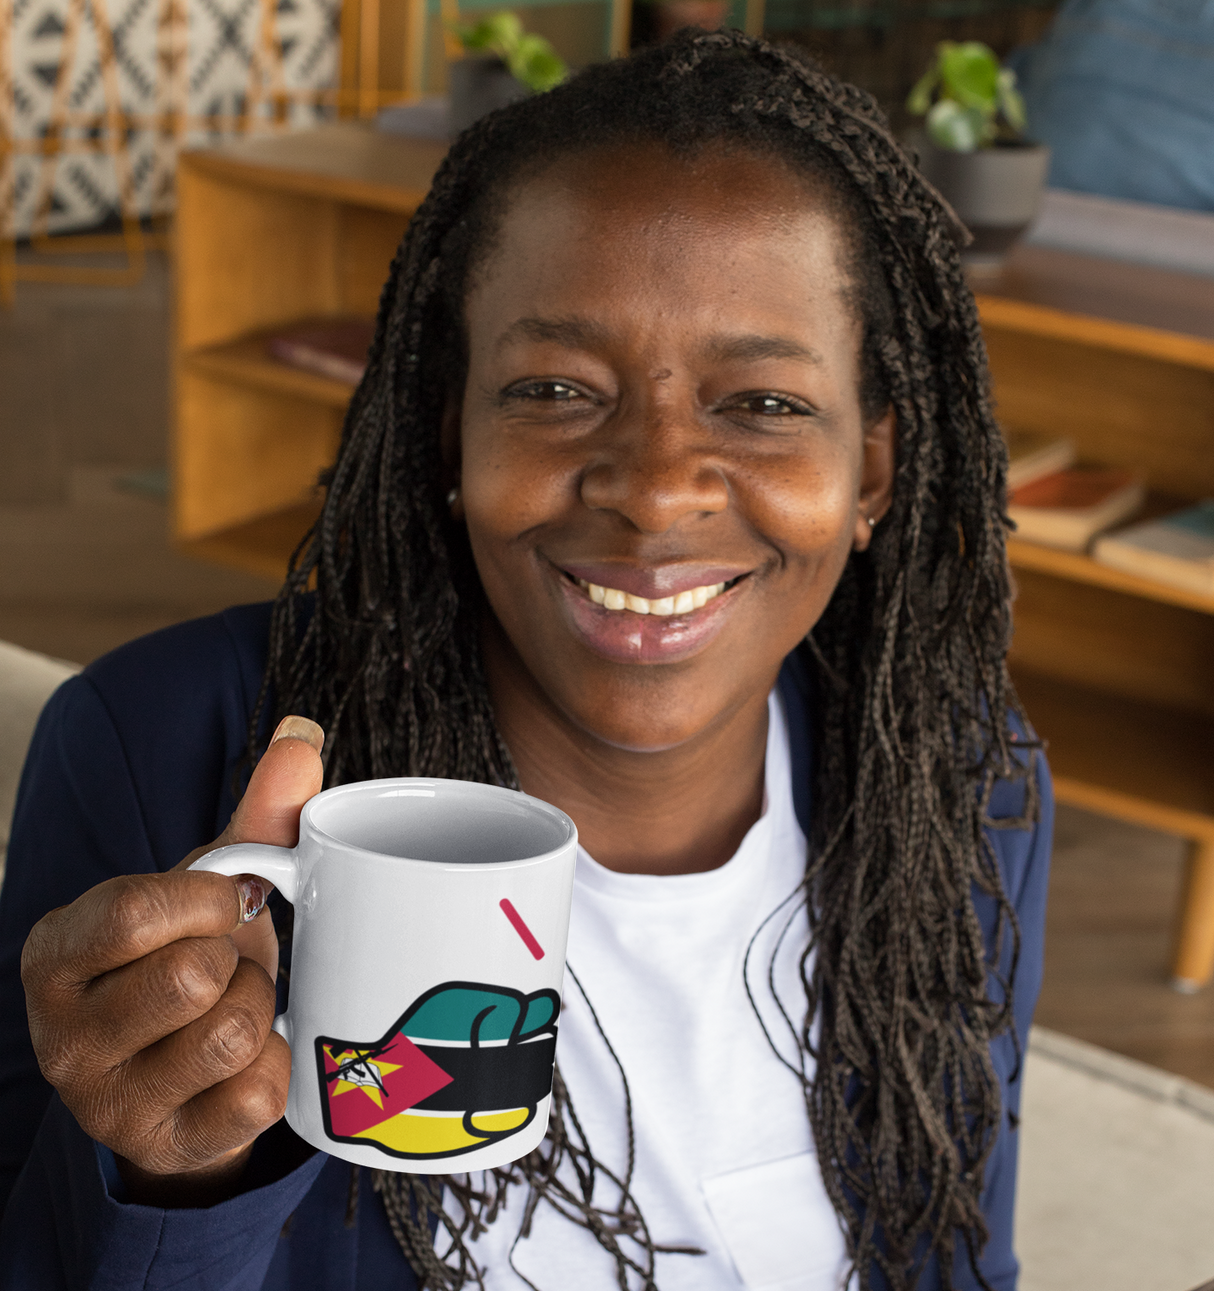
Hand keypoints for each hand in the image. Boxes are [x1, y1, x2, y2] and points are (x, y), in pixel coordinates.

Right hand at [21, 716, 324, 1204]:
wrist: (186, 1069)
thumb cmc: (190, 954)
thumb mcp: (208, 887)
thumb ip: (255, 815)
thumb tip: (303, 732)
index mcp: (58, 952)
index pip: (132, 912)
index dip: (206, 898)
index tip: (230, 897)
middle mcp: (63, 1036)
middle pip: (190, 977)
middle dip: (236, 959)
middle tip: (229, 963)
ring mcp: (110, 1103)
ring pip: (228, 1034)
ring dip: (258, 1008)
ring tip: (240, 1004)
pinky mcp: (168, 1149)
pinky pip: (257, 1094)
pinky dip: (277, 1066)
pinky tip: (255, 1056)